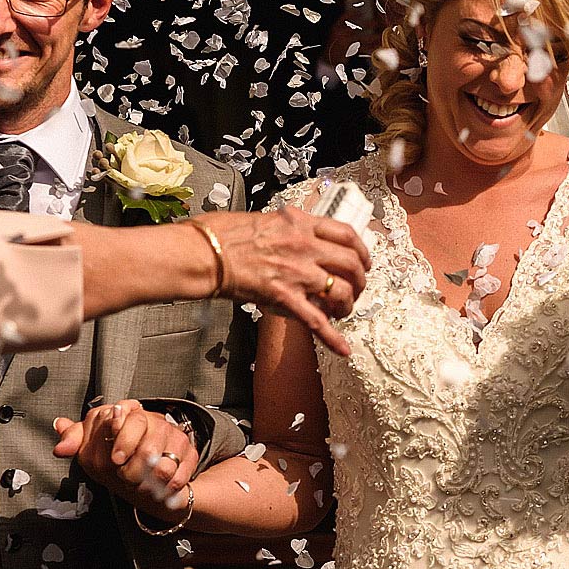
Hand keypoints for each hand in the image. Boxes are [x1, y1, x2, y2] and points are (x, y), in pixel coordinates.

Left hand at [53, 400, 198, 518]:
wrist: (148, 468)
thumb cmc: (115, 453)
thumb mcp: (92, 445)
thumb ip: (76, 439)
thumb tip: (60, 439)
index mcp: (128, 413)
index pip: (129, 415)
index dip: (123, 436)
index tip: (116, 459)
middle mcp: (154, 421)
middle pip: (149, 440)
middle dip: (135, 463)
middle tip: (124, 476)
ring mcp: (174, 437)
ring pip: (164, 462)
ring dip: (149, 480)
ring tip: (138, 485)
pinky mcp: (189, 455)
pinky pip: (179, 475)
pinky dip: (167, 488)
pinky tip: (157, 490)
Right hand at [196, 206, 370, 356]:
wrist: (205, 253)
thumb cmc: (223, 234)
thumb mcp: (266, 218)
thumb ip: (289, 226)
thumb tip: (297, 232)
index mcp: (301, 224)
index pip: (346, 234)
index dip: (362, 250)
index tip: (363, 261)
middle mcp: (305, 246)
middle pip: (351, 264)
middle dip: (360, 280)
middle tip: (356, 289)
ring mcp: (296, 272)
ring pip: (340, 291)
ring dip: (347, 304)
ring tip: (343, 311)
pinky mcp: (283, 297)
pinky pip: (316, 321)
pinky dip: (332, 338)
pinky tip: (343, 349)